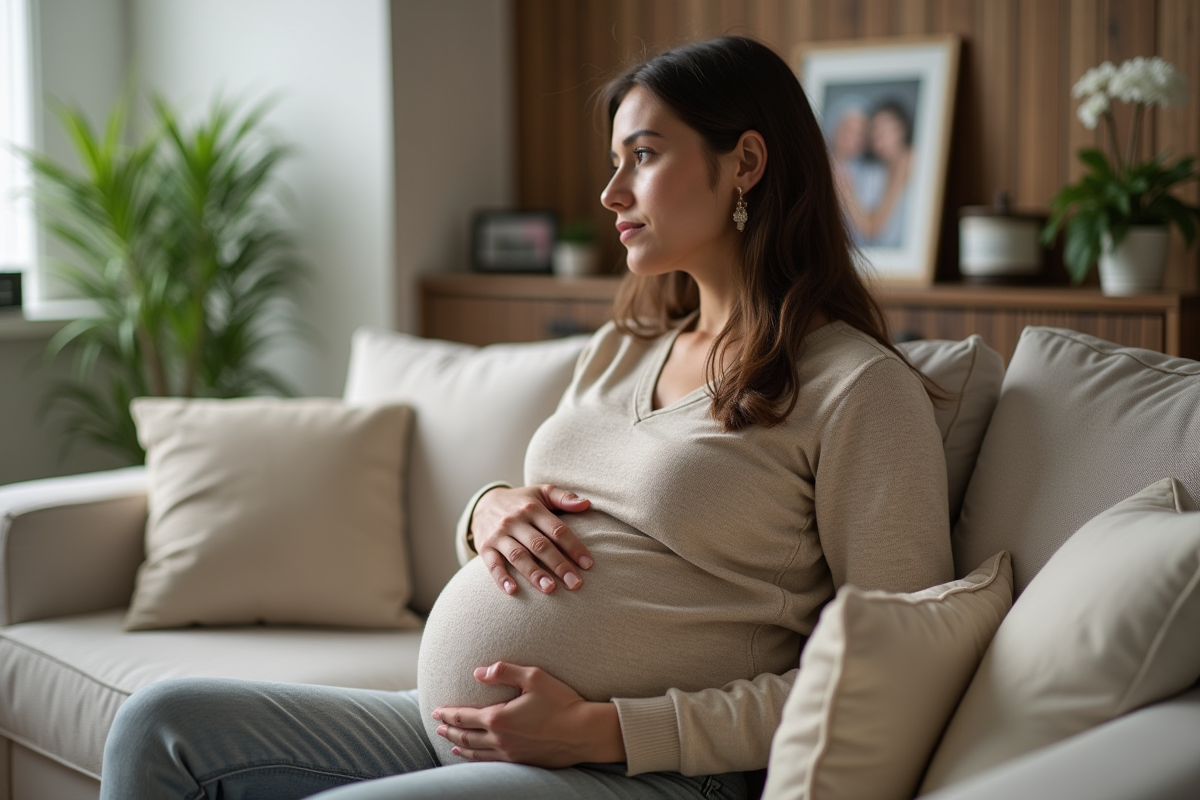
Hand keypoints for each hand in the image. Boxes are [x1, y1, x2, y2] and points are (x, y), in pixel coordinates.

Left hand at [433, 661, 624, 766]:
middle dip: (448, 730)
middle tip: (437, 726)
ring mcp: (509, 754)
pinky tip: (473, 756)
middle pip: (465, 736)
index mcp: (498, 718)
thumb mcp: (534, 677)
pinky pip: (489, 762)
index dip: (447, 714)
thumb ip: (504, 671)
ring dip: (459, 746)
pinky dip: (475, 759)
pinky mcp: (521, 762)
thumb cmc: (561, 702)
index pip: (464, 717)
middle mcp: (500, 739)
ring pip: (475, 752)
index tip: (435, 711)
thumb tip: (479, 672)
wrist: (583, 732)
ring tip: (449, 742)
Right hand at [471, 485, 592, 594]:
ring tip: (550, 588)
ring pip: (518, 555)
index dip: (574, 547)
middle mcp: (515, 521)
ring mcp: (499, 535)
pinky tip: (512, 591)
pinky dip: (501, 578)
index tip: (588, 565)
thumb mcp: (542, 492)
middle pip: (540, 545)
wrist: (483, 503)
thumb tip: (587, 504)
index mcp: (533, 508)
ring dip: (534, 573)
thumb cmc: (521, 501)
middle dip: (558, 565)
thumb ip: (564, 497)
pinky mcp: (485, 547)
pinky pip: (492, 564)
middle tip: (575, 583)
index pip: (557, 529)